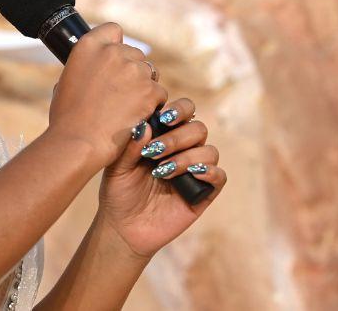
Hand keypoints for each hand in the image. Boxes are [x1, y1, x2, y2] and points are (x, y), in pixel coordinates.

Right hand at [46, 22, 168, 169]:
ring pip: (149, 72)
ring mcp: (133, 70)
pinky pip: (159, 92)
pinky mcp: (149, 90)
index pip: (113, 30)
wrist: (78, 142)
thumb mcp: (66, 81)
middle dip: (132, 71)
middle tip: (121, 94)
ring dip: (143, 87)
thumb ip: (85, 67)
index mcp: (88, 46)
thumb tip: (94, 70)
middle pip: (134, 53)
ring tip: (127, 108)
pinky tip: (136, 117)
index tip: (114, 60)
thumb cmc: (67, 118)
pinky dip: (151, 105)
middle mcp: (112, 52)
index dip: (116, 45)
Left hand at [96, 96, 226, 258]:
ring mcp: (195, 171)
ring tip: (162, 171)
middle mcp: (184, 150)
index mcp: (164, 136)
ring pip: (209, 151)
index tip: (163, 118)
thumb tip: (146, 125)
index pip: (183, 111)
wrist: (123, 227)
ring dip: (187, 157)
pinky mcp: (204, 193)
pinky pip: (219, 176)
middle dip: (176, 138)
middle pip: (198, 129)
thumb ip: (131, 146)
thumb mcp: (118, 167)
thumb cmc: (119, 192)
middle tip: (154, 152)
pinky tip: (191, 175)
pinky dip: (209, 172)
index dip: (179, 109)